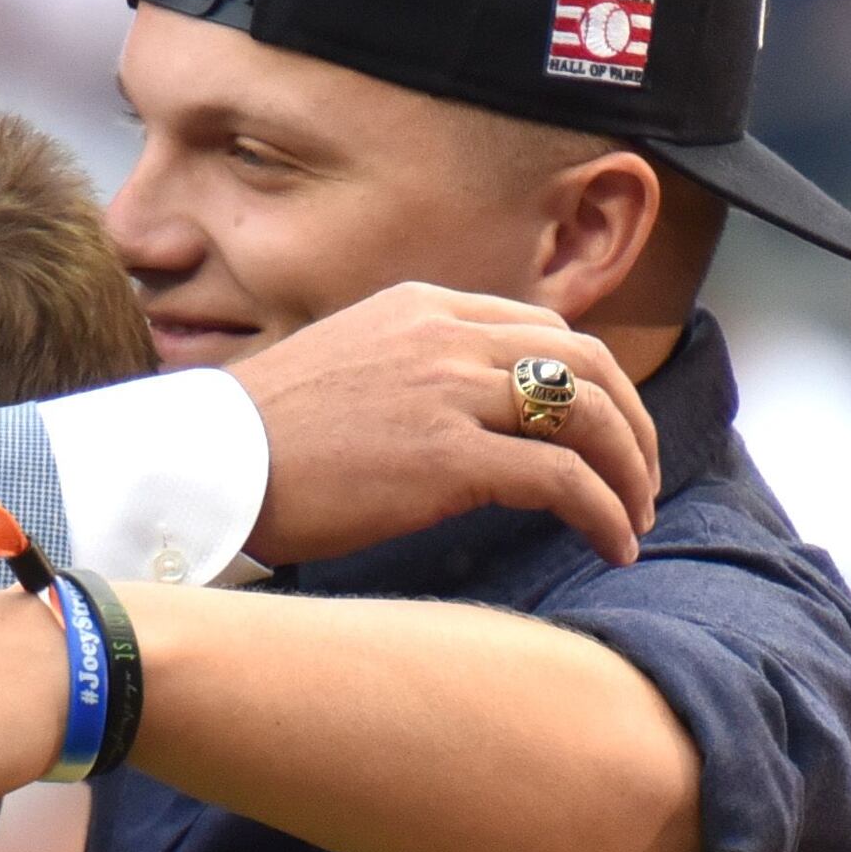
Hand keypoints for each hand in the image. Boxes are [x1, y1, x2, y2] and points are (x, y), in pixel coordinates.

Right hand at [237, 283, 661, 568]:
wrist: (208, 466)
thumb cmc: (263, 437)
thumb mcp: (348, 364)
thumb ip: (413, 370)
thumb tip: (458, 415)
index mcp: (425, 307)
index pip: (544, 330)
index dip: (592, 383)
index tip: (603, 433)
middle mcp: (448, 335)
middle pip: (587, 364)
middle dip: (632, 424)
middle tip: (641, 478)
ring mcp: (452, 391)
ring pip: (590, 416)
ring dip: (629, 471)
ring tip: (634, 518)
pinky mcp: (451, 456)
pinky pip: (565, 479)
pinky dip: (605, 512)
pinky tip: (613, 545)